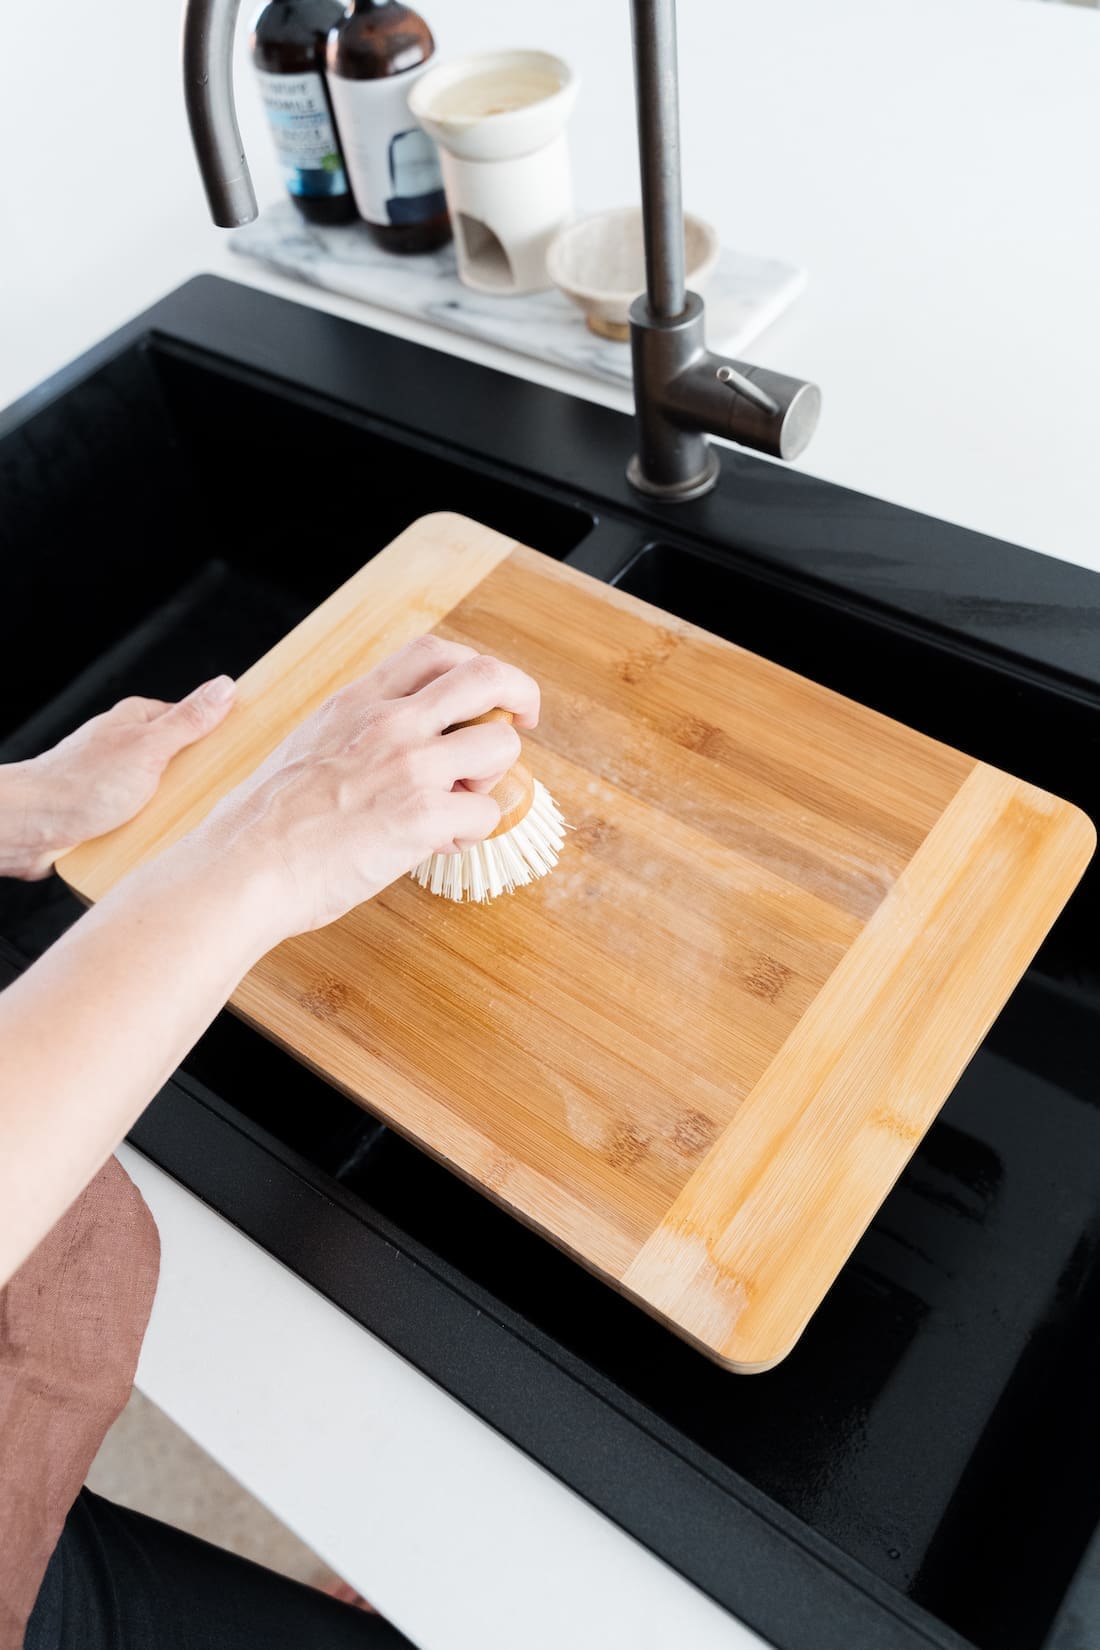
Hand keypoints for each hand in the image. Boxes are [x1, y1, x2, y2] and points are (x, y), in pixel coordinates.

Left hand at [0, 677, 236, 880]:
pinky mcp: (110, 815)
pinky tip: (167, 844)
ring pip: (167, 796)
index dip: (222, 737)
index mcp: (139, 722)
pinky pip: (148, 822)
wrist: (30, 828)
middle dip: (202, 782)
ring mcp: (119, 782)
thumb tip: (225, 686)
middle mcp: (129, 749)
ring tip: (194, 827)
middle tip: (222, 798)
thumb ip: (189, 720)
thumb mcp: (148, 747)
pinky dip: (158, 833)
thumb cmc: (80, 783)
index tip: (249, 753)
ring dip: (178, 813)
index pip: (195, 722)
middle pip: (184, 762)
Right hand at [188, 636, 538, 943]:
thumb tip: (387, 756)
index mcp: (356, 702)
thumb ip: (355, 737)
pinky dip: (472, 833)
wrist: (242, 869)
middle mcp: (388, 722)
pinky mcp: (422, 816)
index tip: (482, 693)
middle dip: (518, 695)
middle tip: (522, 722)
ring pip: (500, 747)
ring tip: (459, 803)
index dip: (470, 668)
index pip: (432, 653)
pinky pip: (484, 814)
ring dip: (492, 778)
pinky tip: (438, 845)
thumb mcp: (305, 748)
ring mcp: (409, 765)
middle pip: (485, 677)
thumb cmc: (259, 826)